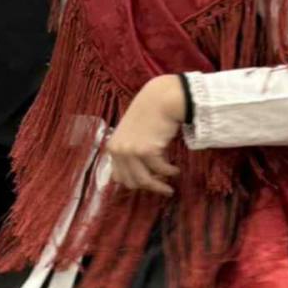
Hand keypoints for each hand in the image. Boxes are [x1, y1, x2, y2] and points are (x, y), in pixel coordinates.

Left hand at [107, 75, 185, 194]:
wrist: (160, 99)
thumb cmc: (149, 115)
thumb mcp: (131, 134)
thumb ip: (129, 151)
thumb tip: (139, 175)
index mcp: (112, 147)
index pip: (119, 177)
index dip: (134, 182)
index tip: (147, 183)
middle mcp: (118, 151)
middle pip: (131, 182)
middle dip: (148, 187)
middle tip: (162, 187)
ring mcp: (131, 151)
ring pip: (145, 180)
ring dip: (160, 186)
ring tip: (170, 186)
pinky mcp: (146, 150)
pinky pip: (160, 170)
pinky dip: (169, 172)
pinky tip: (175, 169)